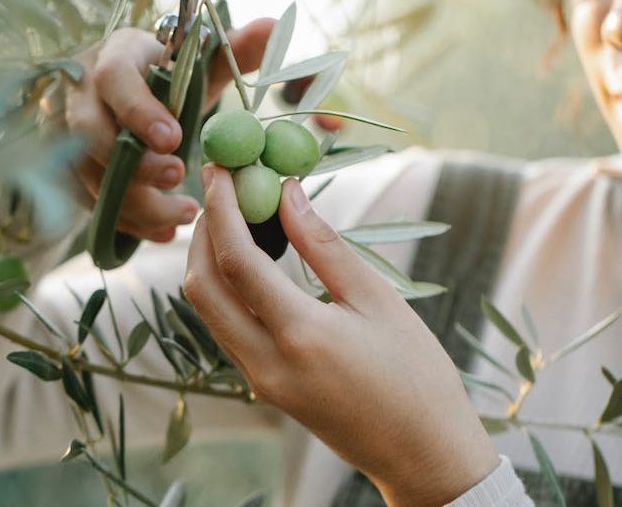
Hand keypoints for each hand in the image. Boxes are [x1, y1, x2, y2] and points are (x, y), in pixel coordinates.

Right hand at [65, 20, 273, 242]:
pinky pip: (92, 203)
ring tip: (184, 214)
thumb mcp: (200, 61)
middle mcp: (82, 95)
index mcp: (114, 56)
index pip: (113, 79)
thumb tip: (275, 25)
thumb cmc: (168, 75)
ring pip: (89, 176)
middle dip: (133, 164)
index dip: (139, 111)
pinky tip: (165, 233)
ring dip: (135, 202)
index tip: (175, 139)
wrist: (131, 91)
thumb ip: (236, 49)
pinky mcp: (74, 171)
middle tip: (177, 177)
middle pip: (89, 134)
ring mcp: (70, 136)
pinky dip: (129, 223)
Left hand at [184, 164, 498, 506]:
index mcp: (300, 335)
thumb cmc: (416, 375)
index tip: (220, 169)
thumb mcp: (377, 301)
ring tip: (232, 214)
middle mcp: (265, 362)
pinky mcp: (263, 386)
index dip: (221, 209)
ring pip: (208, 309)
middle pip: (202, 286)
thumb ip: (324, 245)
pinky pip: (225, 328)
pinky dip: (224, 287)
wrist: (422, 455)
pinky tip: (246, 259)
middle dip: (203, 231)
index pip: (236, 261)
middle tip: (219, 189)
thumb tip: (287, 194)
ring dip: (208, 258)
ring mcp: (259, 379)